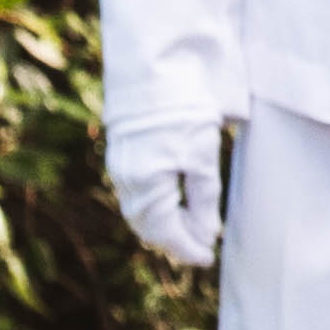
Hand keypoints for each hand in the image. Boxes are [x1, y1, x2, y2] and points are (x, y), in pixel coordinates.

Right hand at [106, 122, 223, 272]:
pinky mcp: (124, 154)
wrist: (154, 70)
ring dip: (164, 224)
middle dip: (174, 240)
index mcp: (146, 186)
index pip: (166, 232)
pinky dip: (155, 206)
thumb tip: (208, 234)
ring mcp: (121, 168)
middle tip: (200, 248)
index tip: (207, 260)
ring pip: (141, 210)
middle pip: (149, 225)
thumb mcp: (202, 157)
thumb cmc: (183, 112)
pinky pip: (137, 194)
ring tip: (190, 230)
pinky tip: (172, 205)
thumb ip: (204, 198)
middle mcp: (127, 181)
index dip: (187, 248)